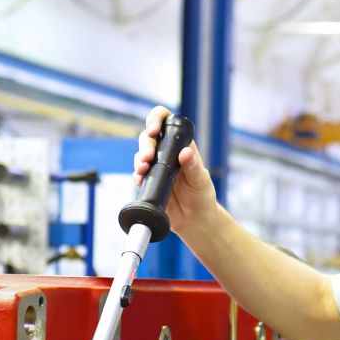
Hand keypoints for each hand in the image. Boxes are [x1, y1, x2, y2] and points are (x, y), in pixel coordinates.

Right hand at [133, 106, 218, 234]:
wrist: (194, 220)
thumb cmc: (202, 196)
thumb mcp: (201, 181)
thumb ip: (194, 167)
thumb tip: (185, 152)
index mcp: (182, 144)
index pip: (166, 121)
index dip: (156, 119)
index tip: (153, 130)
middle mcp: (167, 152)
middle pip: (148, 137)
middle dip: (145, 145)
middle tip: (147, 158)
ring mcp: (157, 165)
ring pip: (141, 154)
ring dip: (138, 160)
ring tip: (142, 170)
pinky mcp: (149, 180)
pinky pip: (138, 173)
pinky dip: (137, 176)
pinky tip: (140, 181)